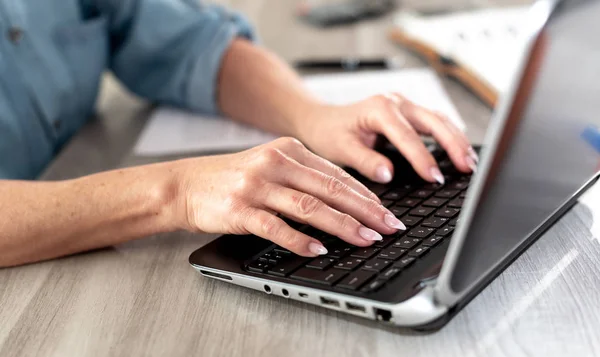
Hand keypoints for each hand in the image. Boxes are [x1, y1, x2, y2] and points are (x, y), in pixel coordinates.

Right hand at [173, 138, 405, 256]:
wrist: (186, 184)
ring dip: (342, 226)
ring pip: (309, 207)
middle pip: (331, 189)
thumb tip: (348, 202)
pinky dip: (300, 240)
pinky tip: (319, 250)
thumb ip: (305, 178)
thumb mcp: (272, 167)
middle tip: (389, 228)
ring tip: (365, 240)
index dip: (366, 196)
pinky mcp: (240, 209)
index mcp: (289, 150)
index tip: (386, 213)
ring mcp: (257, 185)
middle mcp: (275, 162)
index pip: (337, 174)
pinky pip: (276, 227)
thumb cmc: (234, 179)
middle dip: (366, 211)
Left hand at [294, 93, 478, 183]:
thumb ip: (364, 160)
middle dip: (453, 144)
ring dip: (457, 139)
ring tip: (471, 163)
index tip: (435, 178)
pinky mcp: (409, 113)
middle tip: (467, 168)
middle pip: (433, 122)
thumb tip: (388, 173)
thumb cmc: (329, 134)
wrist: (322, 120)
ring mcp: (404, 105)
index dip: (422, 158)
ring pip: (439, 120)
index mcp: (379, 109)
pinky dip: (451, 135)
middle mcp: (395, 102)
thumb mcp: (340, 148)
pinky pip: (436, 122)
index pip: (407, 137)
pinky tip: (461, 151)